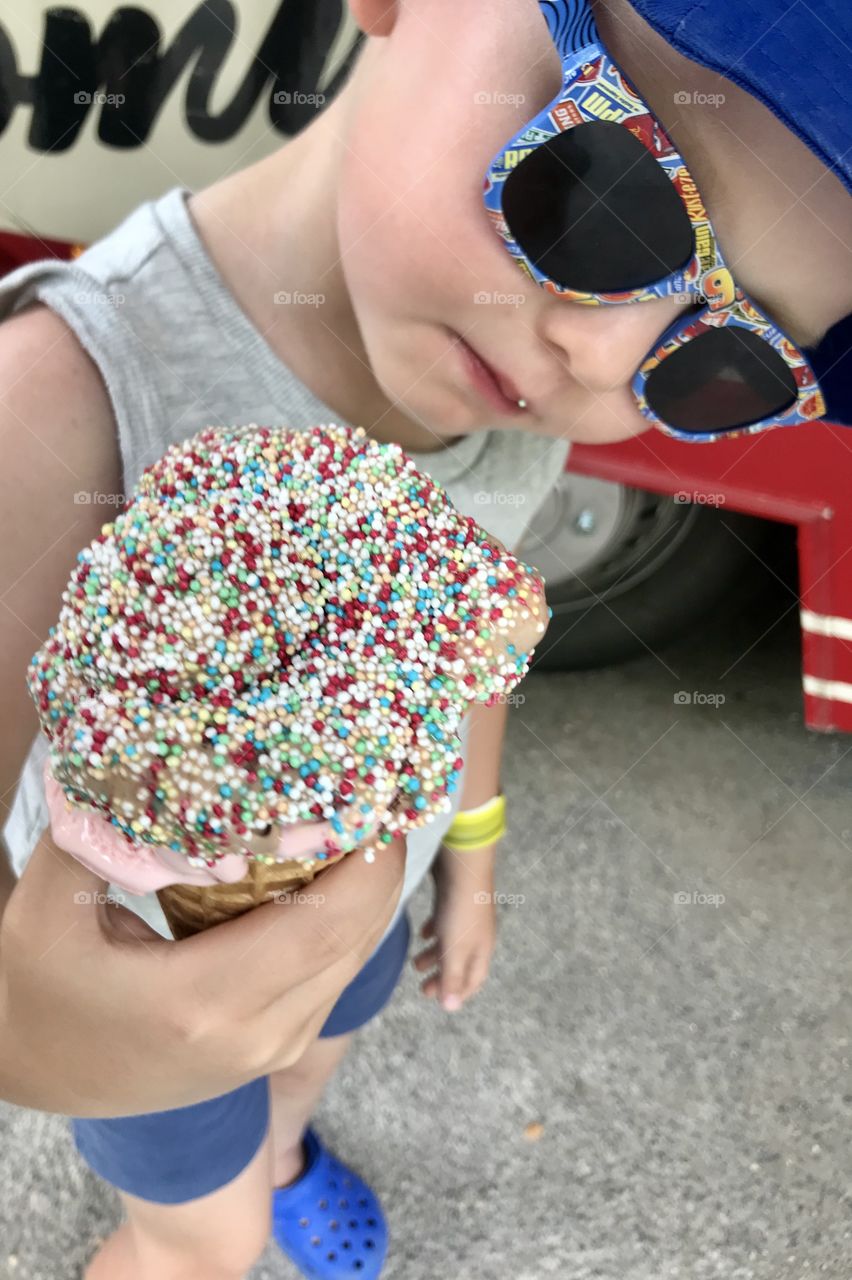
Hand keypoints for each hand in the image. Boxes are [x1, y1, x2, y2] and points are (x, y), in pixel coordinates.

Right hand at [0, 825, 404, 1116]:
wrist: (39, 1076)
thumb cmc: (39, 990)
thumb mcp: (47, 908)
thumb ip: (97, 829)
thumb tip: (140, 747)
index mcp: (203, 1002)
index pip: (328, 925)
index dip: (370, 860)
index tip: (375, 795)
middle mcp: (257, 1035)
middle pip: (357, 936)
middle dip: (378, 861)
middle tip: (371, 787)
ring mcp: (274, 1046)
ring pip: (354, 955)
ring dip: (366, 888)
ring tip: (353, 816)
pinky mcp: (278, 1043)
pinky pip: (334, 970)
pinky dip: (343, 916)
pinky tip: (326, 864)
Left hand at [411, 844, 496, 1011]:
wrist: (462, 864)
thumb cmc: (460, 910)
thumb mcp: (455, 949)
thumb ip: (452, 978)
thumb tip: (451, 1008)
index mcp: (482, 949)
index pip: (474, 980)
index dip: (458, 994)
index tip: (439, 1003)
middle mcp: (477, 935)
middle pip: (461, 964)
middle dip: (442, 978)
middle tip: (422, 989)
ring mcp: (466, 917)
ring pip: (450, 945)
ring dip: (434, 957)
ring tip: (415, 963)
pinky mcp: (453, 901)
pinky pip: (444, 924)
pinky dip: (433, 932)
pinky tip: (422, 932)